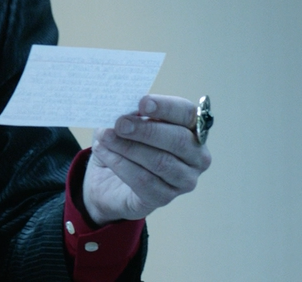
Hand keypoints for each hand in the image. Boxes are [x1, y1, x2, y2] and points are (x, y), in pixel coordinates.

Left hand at [82, 94, 211, 225]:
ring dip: (129, 147)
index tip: (143, 103)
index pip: (188, 114)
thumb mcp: (126, 122)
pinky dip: (121, 165)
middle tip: (120, 123)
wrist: (108, 179)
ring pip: (160, 162)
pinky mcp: (164, 198)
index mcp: (192, 129)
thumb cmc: (125, 143)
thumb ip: (130, 114)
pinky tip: (105, 153)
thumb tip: (124, 110)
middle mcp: (197, 156)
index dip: (166, 107)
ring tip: (105, 137)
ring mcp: (184, 180)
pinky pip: (144, 181)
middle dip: (146, 130)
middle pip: (178, 140)